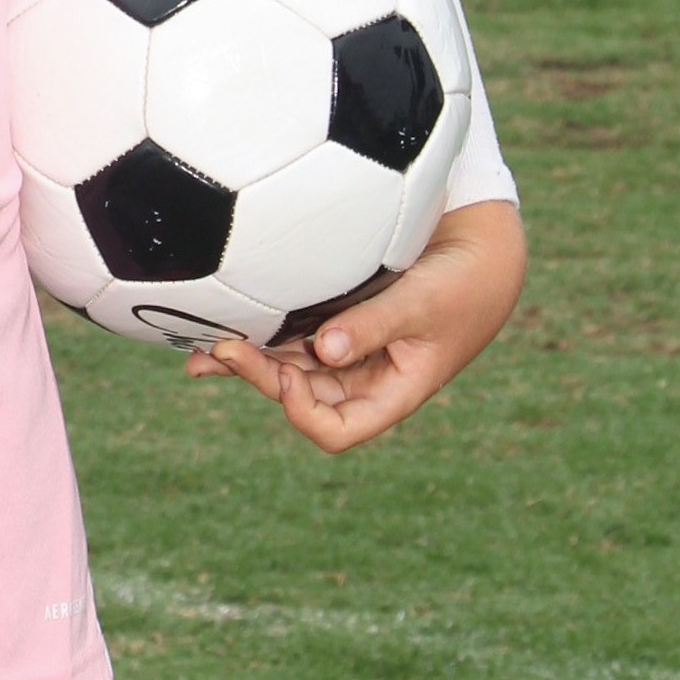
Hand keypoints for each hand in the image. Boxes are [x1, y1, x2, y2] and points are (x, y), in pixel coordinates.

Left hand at [183, 199, 524, 452]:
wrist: (482, 250)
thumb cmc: (463, 283)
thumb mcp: (424, 304)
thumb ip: (375, 325)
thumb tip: (325, 349)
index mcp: (392, 392)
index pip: (336, 429)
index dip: (302, 412)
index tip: (283, 376)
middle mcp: (363, 379)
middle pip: (301, 396)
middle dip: (258, 376)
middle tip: (218, 347)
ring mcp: (348, 349)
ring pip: (288, 365)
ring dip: (246, 357)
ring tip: (197, 346)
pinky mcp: (337, 317)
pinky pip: (292, 332)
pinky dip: (259, 329)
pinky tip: (221, 320)